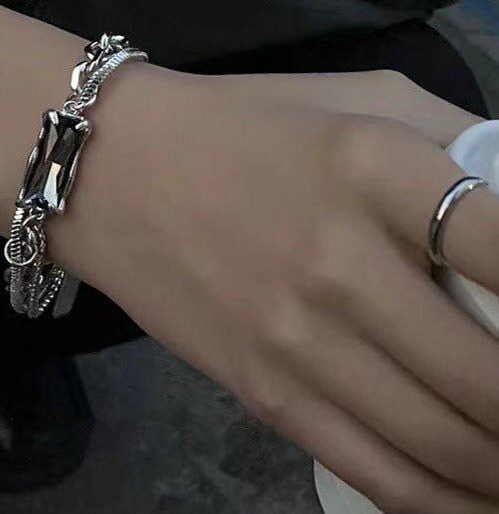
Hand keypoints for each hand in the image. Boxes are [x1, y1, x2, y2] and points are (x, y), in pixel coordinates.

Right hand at [51, 65, 498, 512]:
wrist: (111, 169)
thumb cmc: (242, 124)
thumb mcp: (359, 98)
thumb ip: (457, 142)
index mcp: (373, 165)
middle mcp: (339, 262)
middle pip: (492, 376)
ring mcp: (295, 340)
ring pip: (446, 444)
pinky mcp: (261, 391)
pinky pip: (380, 473)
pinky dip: (447, 499)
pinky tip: (473, 489)